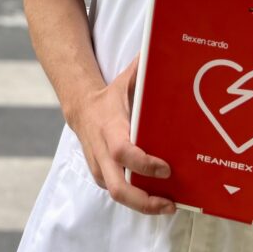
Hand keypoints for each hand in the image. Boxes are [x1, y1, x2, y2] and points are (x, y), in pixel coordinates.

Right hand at [69, 55, 174, 215]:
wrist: (81, 109)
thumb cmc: (111, 95)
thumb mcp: (127, 79)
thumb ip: (145, 68)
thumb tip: (167, 46)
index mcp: (111, 129)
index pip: (125, 152)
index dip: (145, 164)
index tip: (166, 168)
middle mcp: (102, 152)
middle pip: (119, 188)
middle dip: (145, 201)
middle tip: (171, 203)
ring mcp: (100, 167)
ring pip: (118, 195)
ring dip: (143, 205)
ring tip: (169, 205)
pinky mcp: (101, 176)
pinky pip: (118, 193)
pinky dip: (137, 199)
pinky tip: (158, 199)